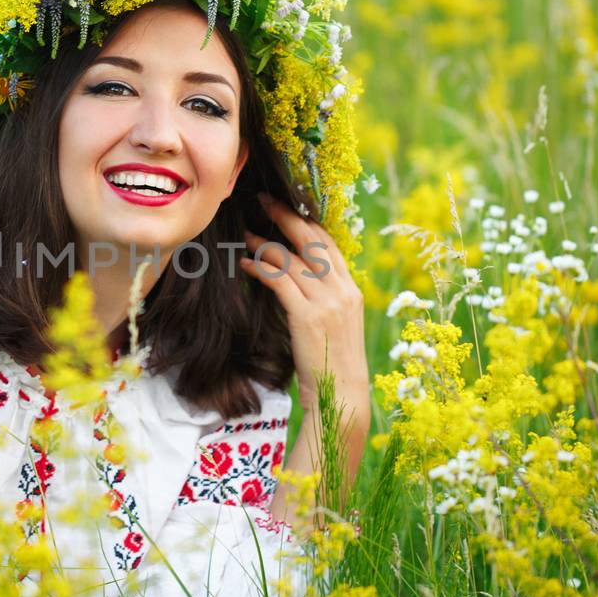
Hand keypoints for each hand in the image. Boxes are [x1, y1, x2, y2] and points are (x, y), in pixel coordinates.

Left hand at [240, 192, 369, 418]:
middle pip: (312, 240)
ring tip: (245, 235)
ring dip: (264, 243)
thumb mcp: (335, 325)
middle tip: (263, 201)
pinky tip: (245, 264)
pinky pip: (279, 281)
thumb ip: (323, 300)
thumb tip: (298, 280)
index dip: (307, 222)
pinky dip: (259, 268)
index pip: (330, 244)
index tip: (287, 209)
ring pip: (292, 259)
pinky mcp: (308, 315)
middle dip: (286, 217)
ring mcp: (327, 302)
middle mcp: (343, 290)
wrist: (341, 396)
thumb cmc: (332, 364)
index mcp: (352, 290)